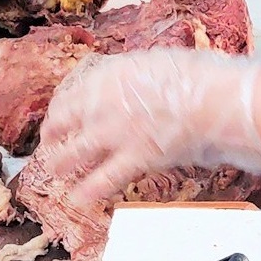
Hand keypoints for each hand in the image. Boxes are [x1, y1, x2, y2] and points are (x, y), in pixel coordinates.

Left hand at [35, 49, 260, 208]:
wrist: (211, 100)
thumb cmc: (193, 76)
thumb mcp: (154, 62)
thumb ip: (133, 75)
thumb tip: (130, 81)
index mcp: (108, 78)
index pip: (71, 95)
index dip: (62, 108)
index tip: (61, 114)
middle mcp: (102, 105)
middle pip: (64, 123)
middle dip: (53, 134)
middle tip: (49, 141)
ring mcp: (114, 134)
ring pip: (74, 153)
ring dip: (62, 163)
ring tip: (56, 171)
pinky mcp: (133, 159)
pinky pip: (104, 179)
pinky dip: (89, 191)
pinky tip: (79, 198)